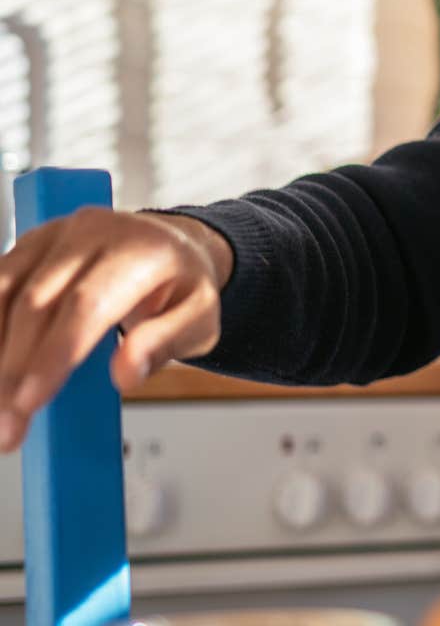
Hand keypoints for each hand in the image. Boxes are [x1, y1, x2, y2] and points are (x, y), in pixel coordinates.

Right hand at [0, 209, 231, 450]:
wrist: (170, 247)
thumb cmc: (182, 287)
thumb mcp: (200, 319)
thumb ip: (165, 344)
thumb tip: (125, 374)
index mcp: (142, 250)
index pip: (88, 304)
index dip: (54, 354)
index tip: (30, 402)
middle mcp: (92, 233)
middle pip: (37, 304)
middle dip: (15, 371)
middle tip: (7, 427)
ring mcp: (54, 235)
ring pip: (3, 294)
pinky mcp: (26, 244)